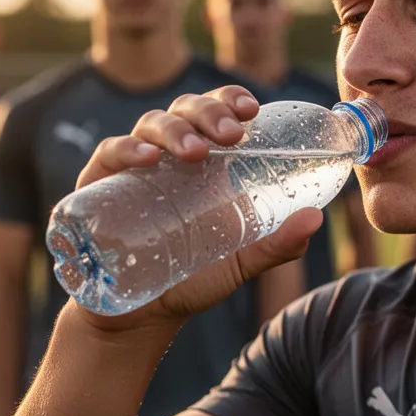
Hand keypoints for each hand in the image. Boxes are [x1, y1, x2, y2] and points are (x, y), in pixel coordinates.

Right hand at [71, 86, 322, 333]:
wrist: (140, 316)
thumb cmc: (192, 280)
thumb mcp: (241, 262)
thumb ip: (278, 244)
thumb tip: (316, 220)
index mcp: (208, 162)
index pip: (218, 112)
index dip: (231, 99)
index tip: (252, 108)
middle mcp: (171, 155)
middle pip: (187, 110)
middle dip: (210, 112)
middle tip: (232, 134)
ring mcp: (134, 167)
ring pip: (152, 124)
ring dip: (176, 130)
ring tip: (196, 152)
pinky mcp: (99, 184)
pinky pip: (110, 153)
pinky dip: (127, 149)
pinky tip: (146, 160)